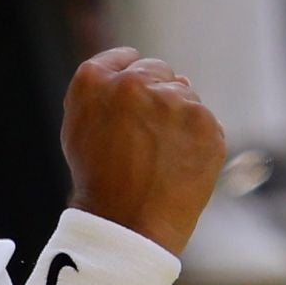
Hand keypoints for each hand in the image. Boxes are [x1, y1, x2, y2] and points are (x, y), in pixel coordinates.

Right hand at [62, 48, 225, 256]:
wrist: (127, 226)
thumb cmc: (98, 181)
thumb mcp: (79, 128)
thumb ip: (103, 92)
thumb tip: (145, 69)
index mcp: (95, 80)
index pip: (125, 58)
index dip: (131, 78)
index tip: (135, 100)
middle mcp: (134, 83)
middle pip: (158, 71)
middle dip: (156, 96)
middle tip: (148, 137)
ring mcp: (173, 102)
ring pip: (185, 95)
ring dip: (178, 118)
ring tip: (161, 157)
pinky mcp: (206, 124)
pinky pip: (206, 121)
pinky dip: (198, 140)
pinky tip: (180, 165)